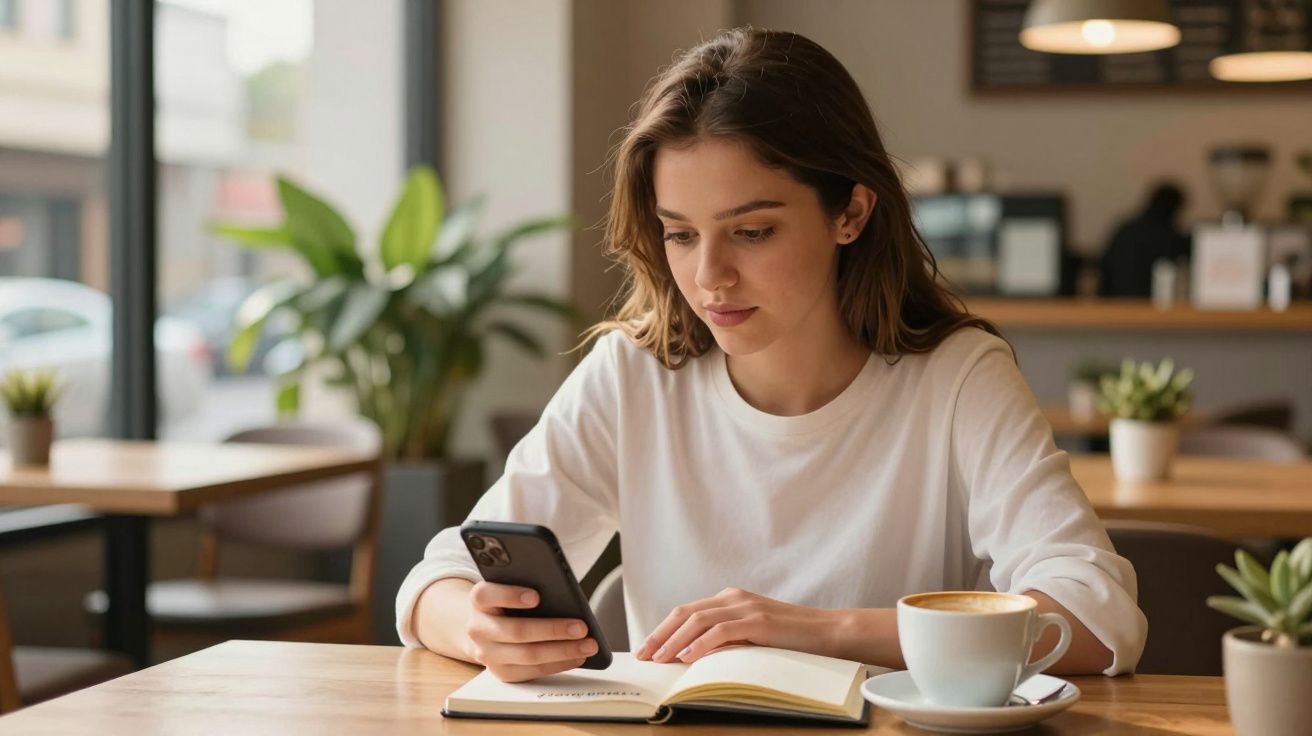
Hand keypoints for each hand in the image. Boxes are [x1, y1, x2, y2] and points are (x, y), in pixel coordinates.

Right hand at [465, 581, 598, 681]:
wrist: (486, 628)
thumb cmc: (508, 601)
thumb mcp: (512, 587)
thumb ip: (529, 584)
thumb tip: (564, 594)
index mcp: (479, 601)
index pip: (486, 595)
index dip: (510, 596)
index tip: (537, 597)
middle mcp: (478, 628)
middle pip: (516, 631)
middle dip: (552, 630)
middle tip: (581, 627)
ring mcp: (488, 654)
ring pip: (527, 655)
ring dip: (563, 651)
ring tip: (588, 645)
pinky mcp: (502, 672)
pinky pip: (533, 671)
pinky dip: (558, 664)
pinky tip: (577, 656)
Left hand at [634, 587, 837, 663]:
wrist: (829, 632)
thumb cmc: (791, 639)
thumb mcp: (752, 636)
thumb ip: (727, 638)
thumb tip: (692, 656)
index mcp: (730, 599)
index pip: (686, 612)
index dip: (662, 629)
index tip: (646, 649)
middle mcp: (734, 598)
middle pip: (685, 613)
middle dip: (660, 634)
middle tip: (643, 655)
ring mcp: (746, 607)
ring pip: (698, 620)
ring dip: (674, 641)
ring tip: (659, 659)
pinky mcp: (759, 621)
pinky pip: (721, 631)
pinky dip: (701, 644)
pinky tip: (687, 657)